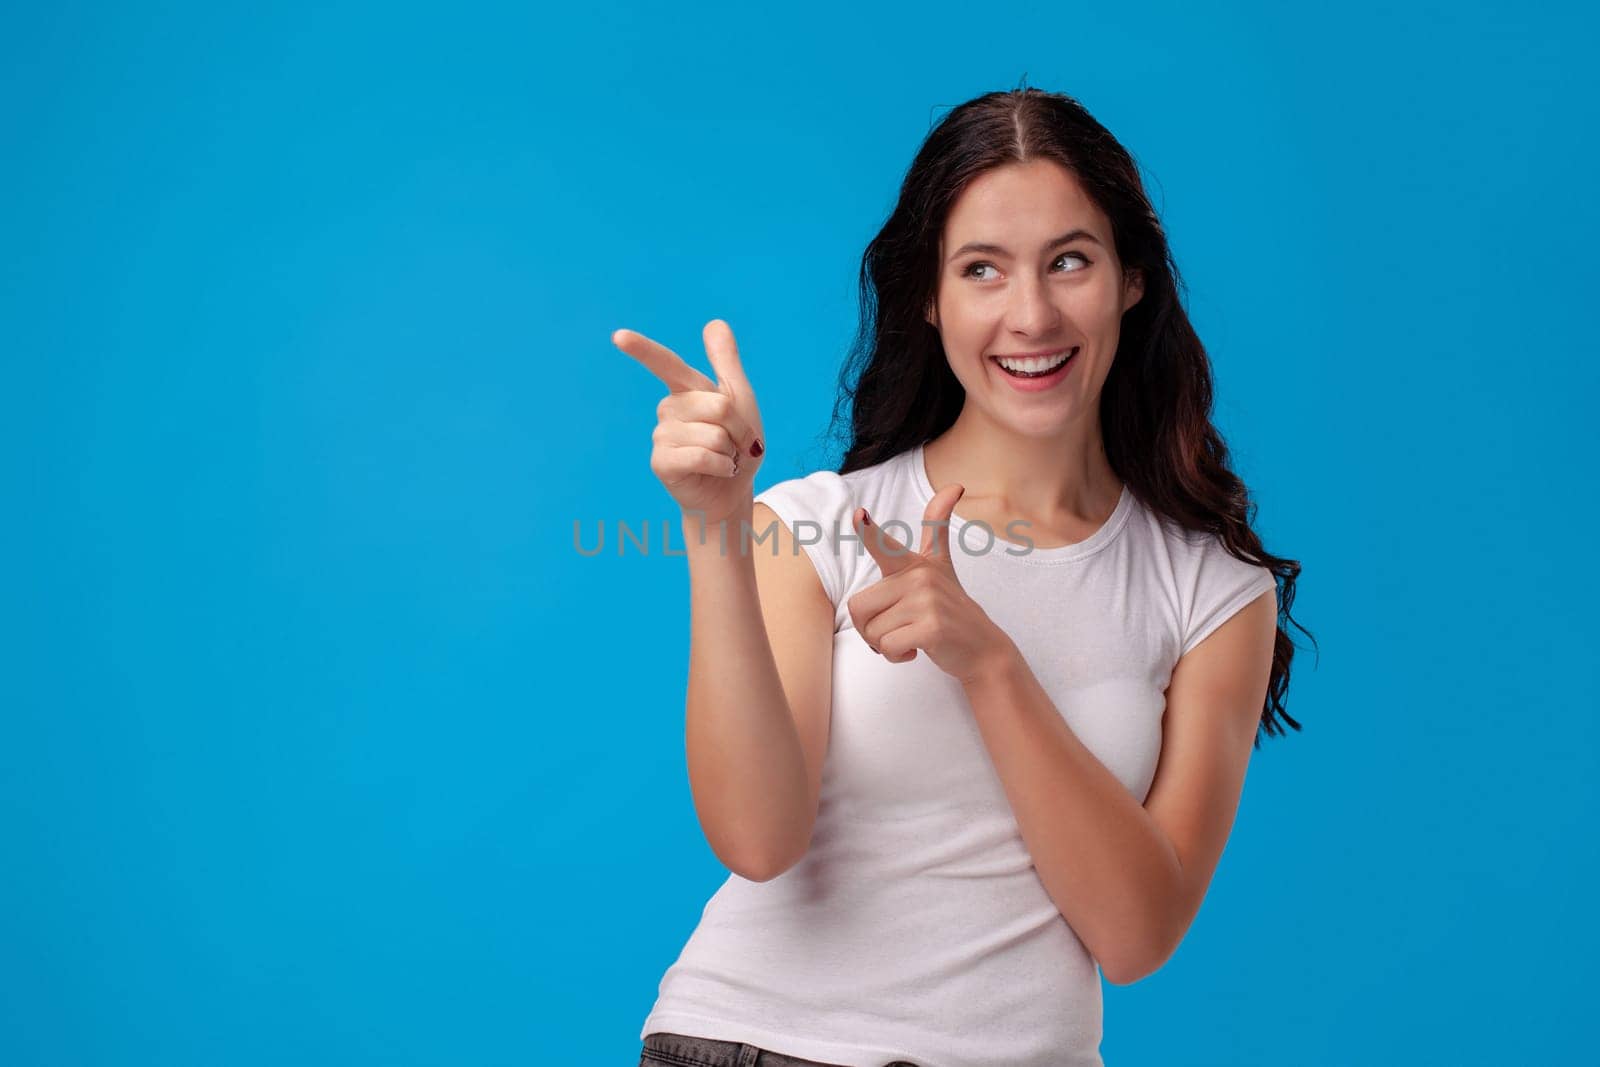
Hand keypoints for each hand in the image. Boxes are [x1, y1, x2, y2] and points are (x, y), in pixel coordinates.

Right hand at [613, 320, 764, 526]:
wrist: (733, 490)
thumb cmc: (737, 445)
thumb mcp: (739, 400)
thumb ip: (725, 362)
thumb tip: (715, 322)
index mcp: (686, 390)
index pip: (664, 364)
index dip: (641, 349)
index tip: (618, 337)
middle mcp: (668, 409)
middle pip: (719, 406)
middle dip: (740, 428)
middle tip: (735, 443)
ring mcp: (661, 435)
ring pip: (714, 433)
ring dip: (730, 451)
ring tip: (723, 459)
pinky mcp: (661, 462)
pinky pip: (702, 456)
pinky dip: (721, 466)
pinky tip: (716, 471)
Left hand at [847, 484, 1018, 684]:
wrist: (982, 648)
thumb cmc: (951, 609)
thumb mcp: (941, 566)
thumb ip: (937, 529)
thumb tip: (954, 486)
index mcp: (915, 565)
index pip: (886, 544)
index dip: (867, 530)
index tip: (858, 514)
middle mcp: (920, 578)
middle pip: (858, 608)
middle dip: (869, 629)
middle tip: (897, 628)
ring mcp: (927, 601)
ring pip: (872, 631)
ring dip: (884, 645)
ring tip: (911, 637)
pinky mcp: (931, 628)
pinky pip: (888, 647)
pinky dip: (896, 656)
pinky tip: (916, 650)